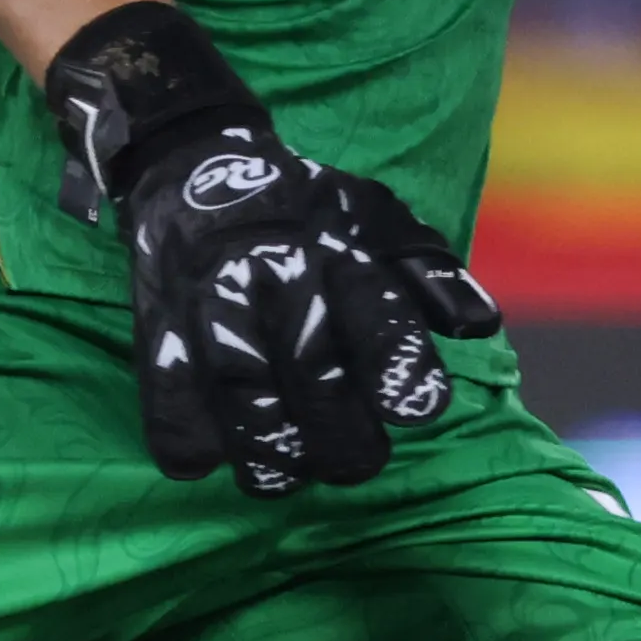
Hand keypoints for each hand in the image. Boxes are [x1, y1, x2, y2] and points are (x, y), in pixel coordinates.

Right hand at [46, 3, 497, 495]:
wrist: (192, 163)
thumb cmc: (304, 210)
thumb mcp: (378, 220)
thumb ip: (432, 274)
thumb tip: (480, 326)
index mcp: (339, 250)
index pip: (378, 314)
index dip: (401, 369)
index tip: (418, 412)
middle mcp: (277, 273)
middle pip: (311, 370)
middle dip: (340, 435)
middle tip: (356, 462)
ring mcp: (212, 299)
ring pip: (241, 391)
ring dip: (269, 450)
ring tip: (287, 477)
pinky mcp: (160, 322)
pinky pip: (168, 393)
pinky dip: (188, 437)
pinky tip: (208, 461)